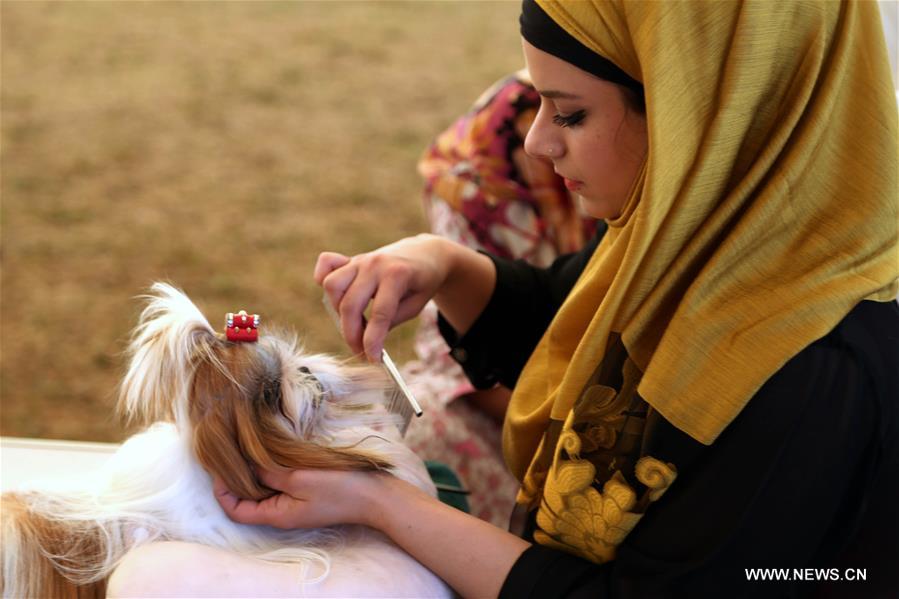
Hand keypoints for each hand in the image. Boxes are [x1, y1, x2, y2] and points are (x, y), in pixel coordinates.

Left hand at [214, 467, 383, 529]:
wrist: (374, 496)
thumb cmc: (339, 489)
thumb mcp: (300, 478)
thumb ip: (270, 474)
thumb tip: (246, 466)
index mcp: (277, 515)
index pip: (236, 510)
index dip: (222, 491)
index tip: (218, 467)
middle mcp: (282, 514)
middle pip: (247, 501)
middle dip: (235, 480)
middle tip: (229, 453)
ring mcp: (294, 506)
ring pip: (263, 493)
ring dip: (253, 474)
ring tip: (247, 450)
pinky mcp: (305, 496)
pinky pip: (279, 487)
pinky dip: (270, 473)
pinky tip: (272, 456)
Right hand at [314, 234, 451, 360]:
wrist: (425, 253)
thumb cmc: (422, 282)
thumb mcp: (416, 305)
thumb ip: (390, 320)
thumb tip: (367, 341)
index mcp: (397, 275)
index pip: (380, 314)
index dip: (373, 341)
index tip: (373, 360)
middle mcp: (374, 265)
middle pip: (351, 304)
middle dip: (352, 335)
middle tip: (360, 351)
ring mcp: (360, 260)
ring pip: (333, 285)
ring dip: (338, 311)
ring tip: (354, 323)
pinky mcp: (351, 259)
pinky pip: (326, 264)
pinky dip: (323, 279)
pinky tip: (335, 297)